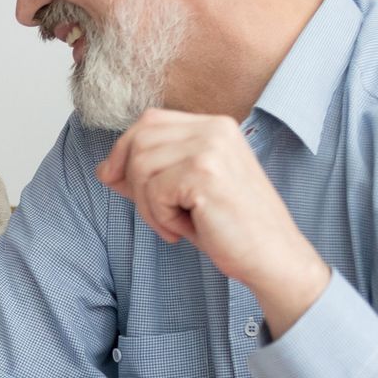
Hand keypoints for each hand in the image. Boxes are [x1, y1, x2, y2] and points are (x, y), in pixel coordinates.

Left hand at [97, 109, 329, 336]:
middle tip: (157, 214)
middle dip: (133, 181)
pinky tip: (185, 230)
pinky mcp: (205, 173)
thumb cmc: (231, 228)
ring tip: (175, 225)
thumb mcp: (185, 193)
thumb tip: (104, 169)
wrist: (273, 257)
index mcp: (215, 126)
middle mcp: (215, 128)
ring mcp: (212, 148)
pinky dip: (160, 218)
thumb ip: (149, 174)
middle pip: (140, 140)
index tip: (114, 179)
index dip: (124, 149)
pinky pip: (153, 191)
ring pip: (141, 166)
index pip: (150, 120)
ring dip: (148, 205)